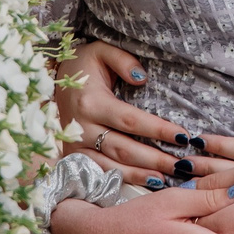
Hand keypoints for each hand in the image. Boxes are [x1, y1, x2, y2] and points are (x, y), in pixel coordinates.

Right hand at [54, 41, 233, 185]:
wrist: (50, 80)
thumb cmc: (83, 66)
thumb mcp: (101, 50)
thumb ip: (123, 60)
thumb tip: (141, 78)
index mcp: (90, 102)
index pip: (131, 120)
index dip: (157, 129)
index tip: (183, 135)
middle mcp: (81, 127)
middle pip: (124, 149)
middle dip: (156, 159)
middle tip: (183, 165)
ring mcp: (75, 146)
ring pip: (112, 166)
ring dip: (141, 175)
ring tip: (168, 178)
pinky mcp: (73, 157)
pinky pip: (99, 173)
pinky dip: (122, 180)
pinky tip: (143, 183)